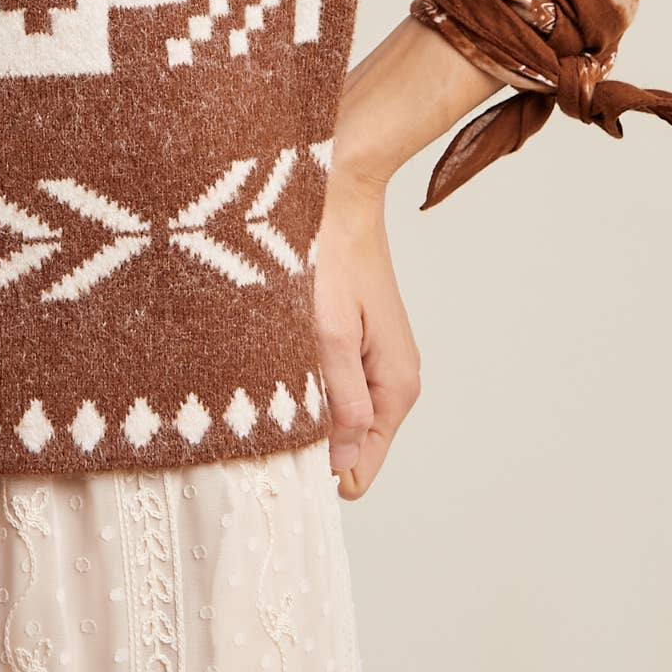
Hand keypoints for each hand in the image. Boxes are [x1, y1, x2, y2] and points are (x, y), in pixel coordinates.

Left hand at [312, 162, 420, 499]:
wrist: (340, 200)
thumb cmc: (331, 257)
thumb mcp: (331, 333)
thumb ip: (341, 402)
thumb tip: (344, 471)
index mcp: (396, 385)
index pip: (363, 468)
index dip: (322, 469)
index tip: (282, 445)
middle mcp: (397, 379)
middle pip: (352, 444)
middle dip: (312, 434)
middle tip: (274, 396)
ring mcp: (382, 361)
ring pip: (342, 413)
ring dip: (309, 403)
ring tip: (279, 367)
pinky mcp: (365, 344)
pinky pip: (339, 385)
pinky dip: (312, 380)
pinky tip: (289, 351)